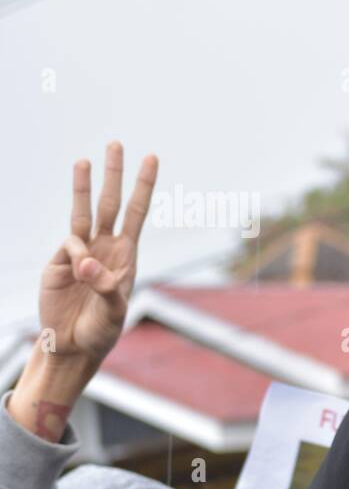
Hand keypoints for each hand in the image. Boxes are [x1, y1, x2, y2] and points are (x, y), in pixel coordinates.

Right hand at [9, 143, 157, 440]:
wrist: (73, 344)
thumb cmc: (101, 329)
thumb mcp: (113, 311)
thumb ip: (104, 286)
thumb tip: (85, 260)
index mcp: (126, 255)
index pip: (137, 213)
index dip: (144, 186)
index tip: (150, 159)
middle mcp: (104, 247)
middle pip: (110, 203)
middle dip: (113, 174)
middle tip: (116, 144)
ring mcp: (79, 252)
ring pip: (82, 212)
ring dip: (83, 187)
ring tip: (83, 161)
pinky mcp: (58, 261)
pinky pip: (69, 246)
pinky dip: (75, 255)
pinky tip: (77, 272)